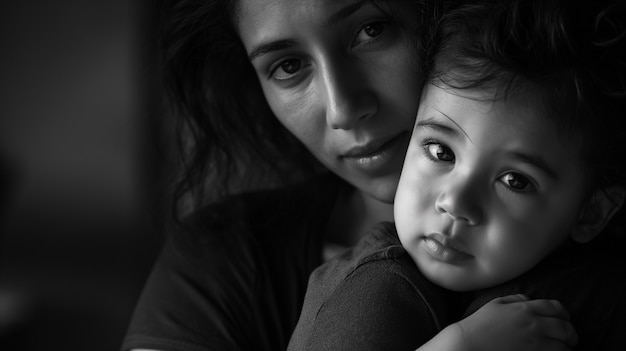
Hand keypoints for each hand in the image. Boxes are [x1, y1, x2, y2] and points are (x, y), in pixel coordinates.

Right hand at [452, 294, 577, 350]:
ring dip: (565, 348)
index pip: (556, 308)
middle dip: (570, 334)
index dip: (564, 314)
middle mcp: (534, 325)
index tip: (564, 320)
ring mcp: (536, 344)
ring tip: (561, 350)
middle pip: (565, 328)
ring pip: (564, 347)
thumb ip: (516, 299)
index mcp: (526, 309)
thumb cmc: (479, 325)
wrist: (469, 344)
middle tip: (568, 339)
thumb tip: (530, 299)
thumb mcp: (496, 304)